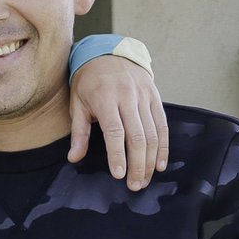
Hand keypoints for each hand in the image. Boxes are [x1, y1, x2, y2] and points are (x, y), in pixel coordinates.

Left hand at [67, 54, 168, 189]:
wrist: (109, 52)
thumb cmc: (88, 82)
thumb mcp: (77, 103)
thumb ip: (79, 132)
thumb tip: (74, 158)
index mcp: (105, 98)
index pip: (114, 132)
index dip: (118, 155)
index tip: (119, 175)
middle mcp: (128, 96)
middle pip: (137, 136)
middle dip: (138, 164)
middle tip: (135, 186)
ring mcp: (144, 96)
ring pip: (153, 133)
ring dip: (151, 160)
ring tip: (146, 180)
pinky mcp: (155, 97)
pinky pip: (162, 124)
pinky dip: (164, 146)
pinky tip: (160, 164)